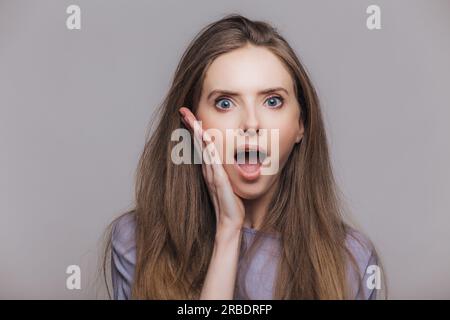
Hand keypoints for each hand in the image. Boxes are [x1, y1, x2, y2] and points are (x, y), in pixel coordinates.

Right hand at [179, 107, 244, 232]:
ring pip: (203, 149)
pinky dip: (208, 148)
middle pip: (198, 143)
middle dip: (191, 126)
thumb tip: (227, 162)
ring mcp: (212, 174)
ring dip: (197, 132)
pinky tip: (205, 137)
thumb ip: (224, 172)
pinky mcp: (218, 179)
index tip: (190, 116)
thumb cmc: (230, 203)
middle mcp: (208, 169)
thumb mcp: (227, 183)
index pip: (201, 145)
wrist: (229, 221)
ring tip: (190, 118)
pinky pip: (213, 160)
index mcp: (209, 168)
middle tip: (183, 110)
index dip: (195, 130)